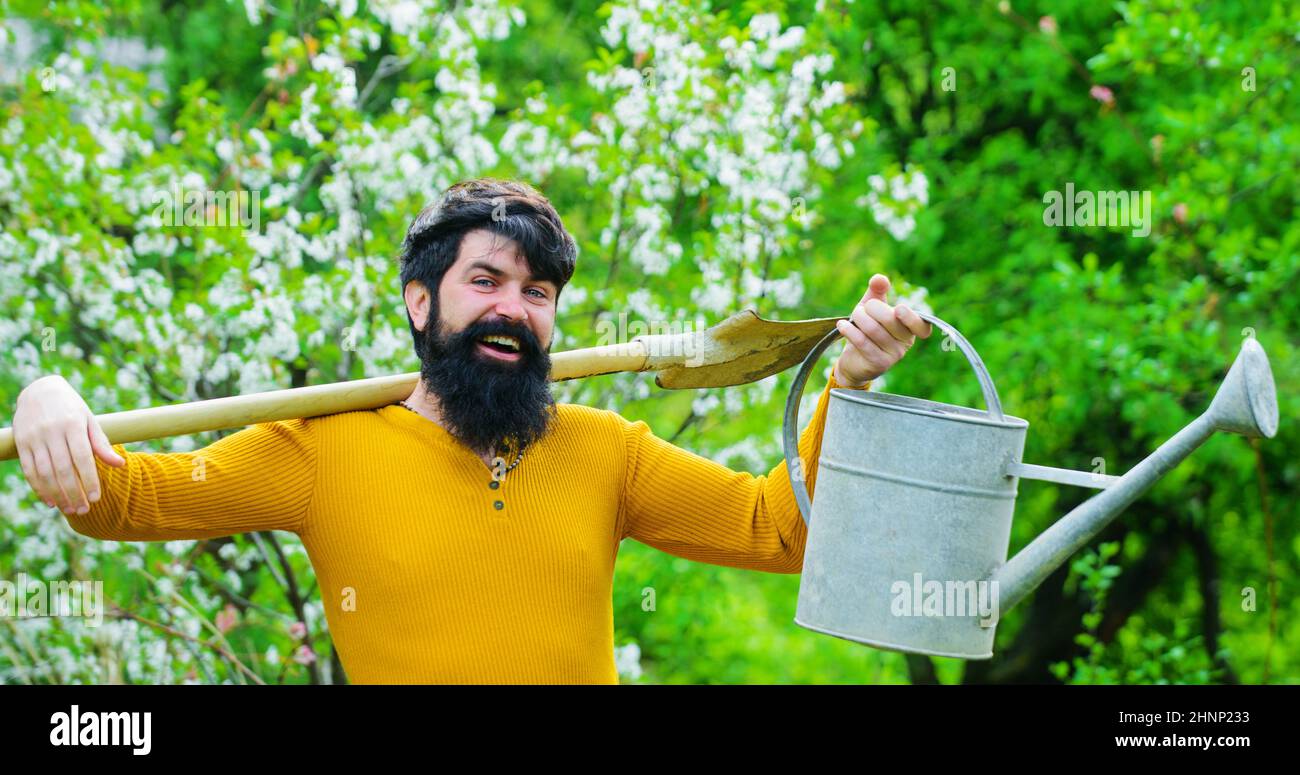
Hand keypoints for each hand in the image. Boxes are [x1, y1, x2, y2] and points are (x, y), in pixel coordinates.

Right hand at [12, 375, 124, 515]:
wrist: (39, 390)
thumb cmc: (71, 408)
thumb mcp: (89, 420)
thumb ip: (101, 444)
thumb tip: (120, 465)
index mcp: (72, 424)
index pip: (82, 457)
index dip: (89, 479)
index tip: (96, 498)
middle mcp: (51, 431)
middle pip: (63, 468)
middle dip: (73, 492)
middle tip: (83, 510)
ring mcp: (34, 437)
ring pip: (44, 472)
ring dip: (57, 494)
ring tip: (69, 509)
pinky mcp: (21, 442)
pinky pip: (28, 469)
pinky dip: (38, 488)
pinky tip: (50, 501)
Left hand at [833, 274, 932, 386]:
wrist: (854, 360)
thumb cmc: (867, 329)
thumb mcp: (872, 308)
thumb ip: (877, 292)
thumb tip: (880, 278)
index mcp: (910, 328)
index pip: (921, 324)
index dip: (911, 317)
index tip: (899, 309)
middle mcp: (906, 343)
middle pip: (890, 319)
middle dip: (871, 308)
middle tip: (861, 309)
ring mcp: (894, 355)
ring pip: (873, 329)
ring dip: (858, 318)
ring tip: (853, 317)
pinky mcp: (879, 364)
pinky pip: (862, 342)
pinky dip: (849, 330)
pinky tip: (842, 325)